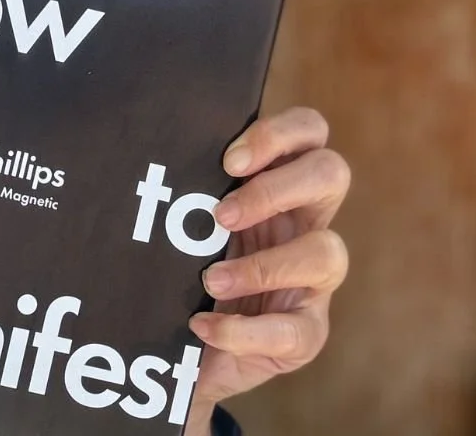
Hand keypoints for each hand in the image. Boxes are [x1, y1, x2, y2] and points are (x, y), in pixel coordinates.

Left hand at [183, 107, 350, 434]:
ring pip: (328, 252)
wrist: (187, 344)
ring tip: (210, 279)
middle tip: (221, 214)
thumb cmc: (184, 263)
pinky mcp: (307, 332)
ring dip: (264, 265)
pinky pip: (295, 330)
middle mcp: (305, 222)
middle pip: (332, 173)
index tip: (229, 160)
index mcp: (279, 183)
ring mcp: (314, 279)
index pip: (308, 131)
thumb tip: (143, 157)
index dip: (279, 133)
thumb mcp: (185, 220)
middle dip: (277, 188)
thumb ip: (183, 189)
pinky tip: (204, 325)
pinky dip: (245, 330)